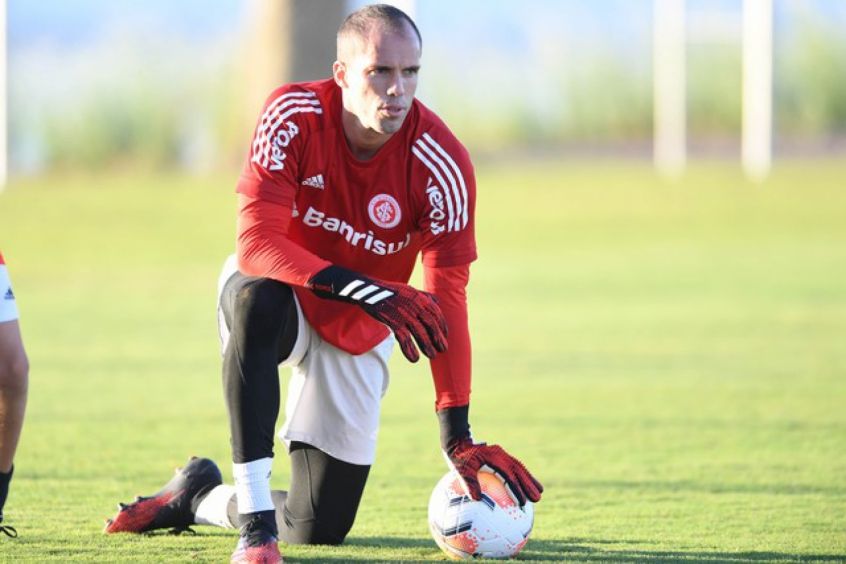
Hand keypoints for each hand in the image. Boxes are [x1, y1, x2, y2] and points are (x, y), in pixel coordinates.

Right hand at [309, 265, 447, 361]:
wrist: (370, 291)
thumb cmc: (391, 291)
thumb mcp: (409, 290)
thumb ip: (423, 295)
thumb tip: (437, 301)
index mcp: (420, 297)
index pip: (436, 313)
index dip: (442, 326)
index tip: (445, 336)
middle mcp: (415, 305)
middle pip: (431, 324)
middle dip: (438, 338)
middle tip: (442, 349)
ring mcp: (404, 313)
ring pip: (419, 332)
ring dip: (427, 345)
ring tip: (431, 355)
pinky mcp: (393, 321)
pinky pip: (404, 338)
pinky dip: (410, 349)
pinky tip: (414, 359)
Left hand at [446, 438, 542, 505]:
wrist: (458, 441)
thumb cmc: (458, 456)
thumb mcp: (460, 468)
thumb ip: (468, 482)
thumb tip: (476, 499)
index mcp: (493, 457)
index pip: (508, 475)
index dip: (516, 488)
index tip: (522, 502)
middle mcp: (500, 455)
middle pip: (519, 470)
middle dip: (528, 485)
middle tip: (537, 499)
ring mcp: (502, 455)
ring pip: (519, 468)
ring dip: (529, 480)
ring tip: (539, 493)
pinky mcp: (500, 457)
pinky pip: (514, 468)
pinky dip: (522, 477)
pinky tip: (526, 487)